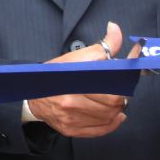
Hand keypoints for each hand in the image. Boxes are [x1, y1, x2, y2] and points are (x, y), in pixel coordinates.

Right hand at [27, 22, 128, 138]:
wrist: (34, 92)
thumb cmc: (57, 73)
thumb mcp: (79, 55)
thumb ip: (104, 45)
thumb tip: (115, 29)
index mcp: (75, 81)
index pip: (112, 91)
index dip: (123, 86)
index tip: (125, 80)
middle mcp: (72, 102)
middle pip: (112, 105)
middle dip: (120, 98)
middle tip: (119, 91)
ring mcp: (71, 118)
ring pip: (107, 118)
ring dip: (116, 110)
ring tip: (114, 101)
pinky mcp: (71, 130)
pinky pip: (99, 131)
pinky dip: (112, 124)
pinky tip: (115, 116)